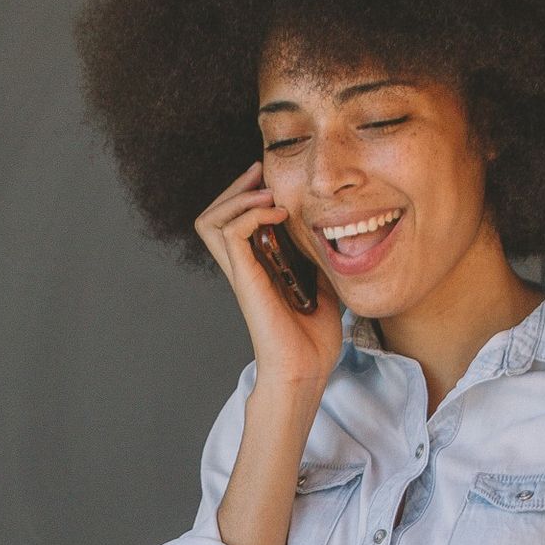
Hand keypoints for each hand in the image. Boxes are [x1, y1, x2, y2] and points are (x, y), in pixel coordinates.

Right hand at [195, 164, 341, 394]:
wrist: (305, 369)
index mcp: (257, 269)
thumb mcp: (322, 288)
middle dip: (234, 188)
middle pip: (212, 216)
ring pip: (211, 220)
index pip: (232, 223)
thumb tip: (333, 239)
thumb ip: (317, 261)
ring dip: (238, 197)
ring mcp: (242, 273)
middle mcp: (243, 268)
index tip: (270, 180)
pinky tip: (278, 213)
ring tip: (267, 193)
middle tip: (260, 175)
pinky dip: (252, 212)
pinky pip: (232, 232)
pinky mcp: (246, 278)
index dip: (245, 195)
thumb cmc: (313, 340)